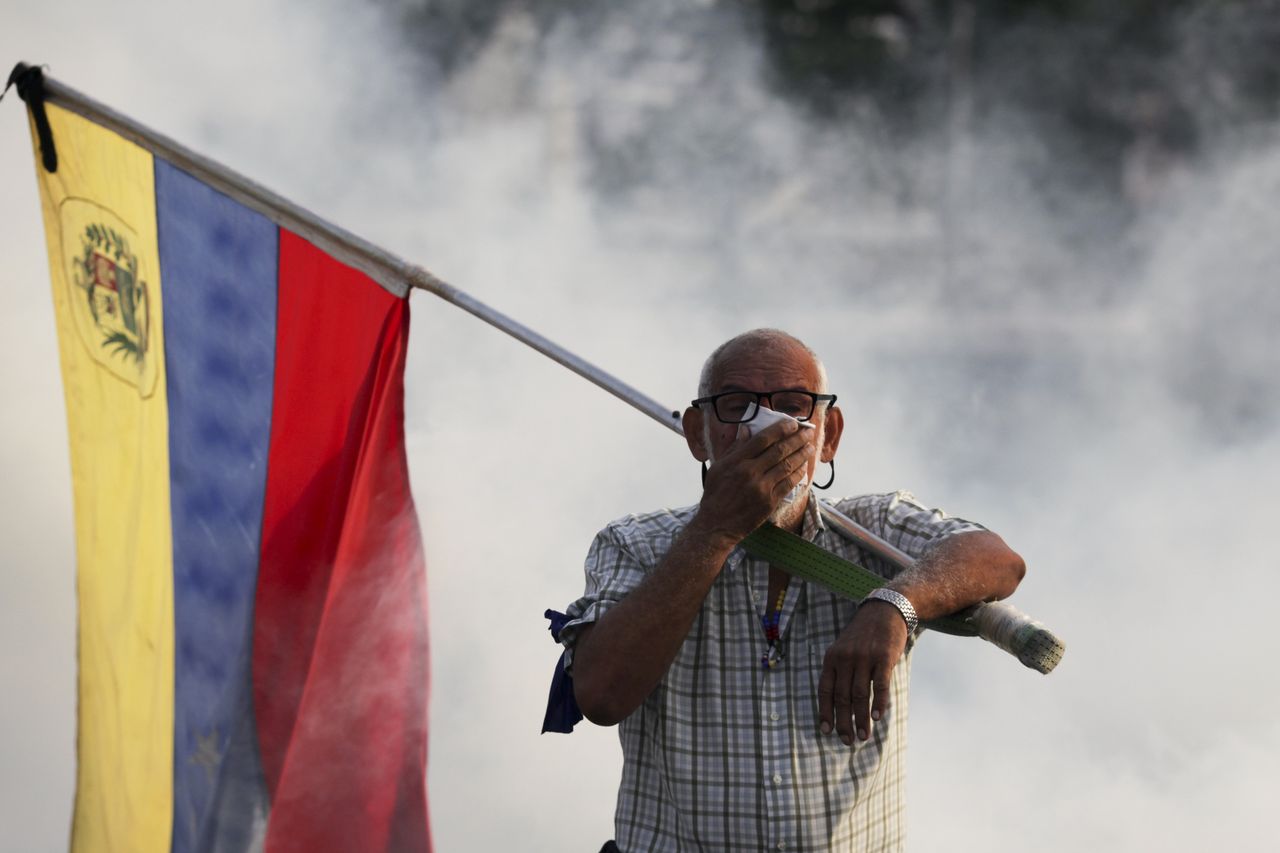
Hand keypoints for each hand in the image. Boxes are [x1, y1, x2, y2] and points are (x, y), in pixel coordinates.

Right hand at [694, 420, 813, 542]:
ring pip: (787, 466)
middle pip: (779, 450)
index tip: (792, 423)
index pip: (763, 439)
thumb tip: (746, 429)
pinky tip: (803, 467)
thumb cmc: (715, 494)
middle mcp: (750, 472)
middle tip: (808, 432)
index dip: (780, 429)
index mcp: (737, 461)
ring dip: (801, 455)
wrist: (716, 524)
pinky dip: (798, 474)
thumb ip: (734, 448)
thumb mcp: (718, 467)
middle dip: (797, 439)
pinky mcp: (769, 502)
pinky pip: (788, 484)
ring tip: (810, 447)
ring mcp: (761, 488)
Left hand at [817, 600, 908, 744]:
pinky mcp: (883, 657)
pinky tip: (877, 717)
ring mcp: (864, 657)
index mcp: (832, 658)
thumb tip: (839, 704)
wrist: (884, 611)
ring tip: (863, 736)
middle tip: (847, 741)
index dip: (825, 712)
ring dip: (861, 719)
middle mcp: (845, 658)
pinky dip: (878, 702)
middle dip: (844, 722)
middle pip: (842, 697)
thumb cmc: (863, 636)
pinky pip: (880, 684)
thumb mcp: (843, 649)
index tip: (827, 731)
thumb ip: (840, 672)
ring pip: (860, 695)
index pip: (825, 690)